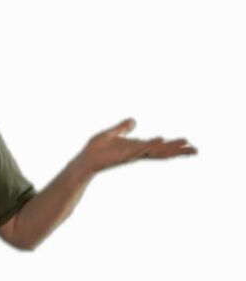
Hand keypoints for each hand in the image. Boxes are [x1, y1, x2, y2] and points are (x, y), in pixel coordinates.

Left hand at [77, 118, 197, 174]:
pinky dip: (149, 145)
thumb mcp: (111, 134)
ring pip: (154, 150)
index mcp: (136, 147)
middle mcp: (136, 152)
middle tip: (196, 150)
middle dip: (178, 150)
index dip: (173, 145)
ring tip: (185, 146)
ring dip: (169, 148)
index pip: (158, 146)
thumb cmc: (96, 150)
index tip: (188, 143)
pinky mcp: (123, 154)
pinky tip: (159, 140)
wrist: (84, 160)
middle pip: (162, 151)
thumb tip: (133, 121)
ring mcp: (131, 154)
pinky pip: (139, 149)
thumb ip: (123, 128)